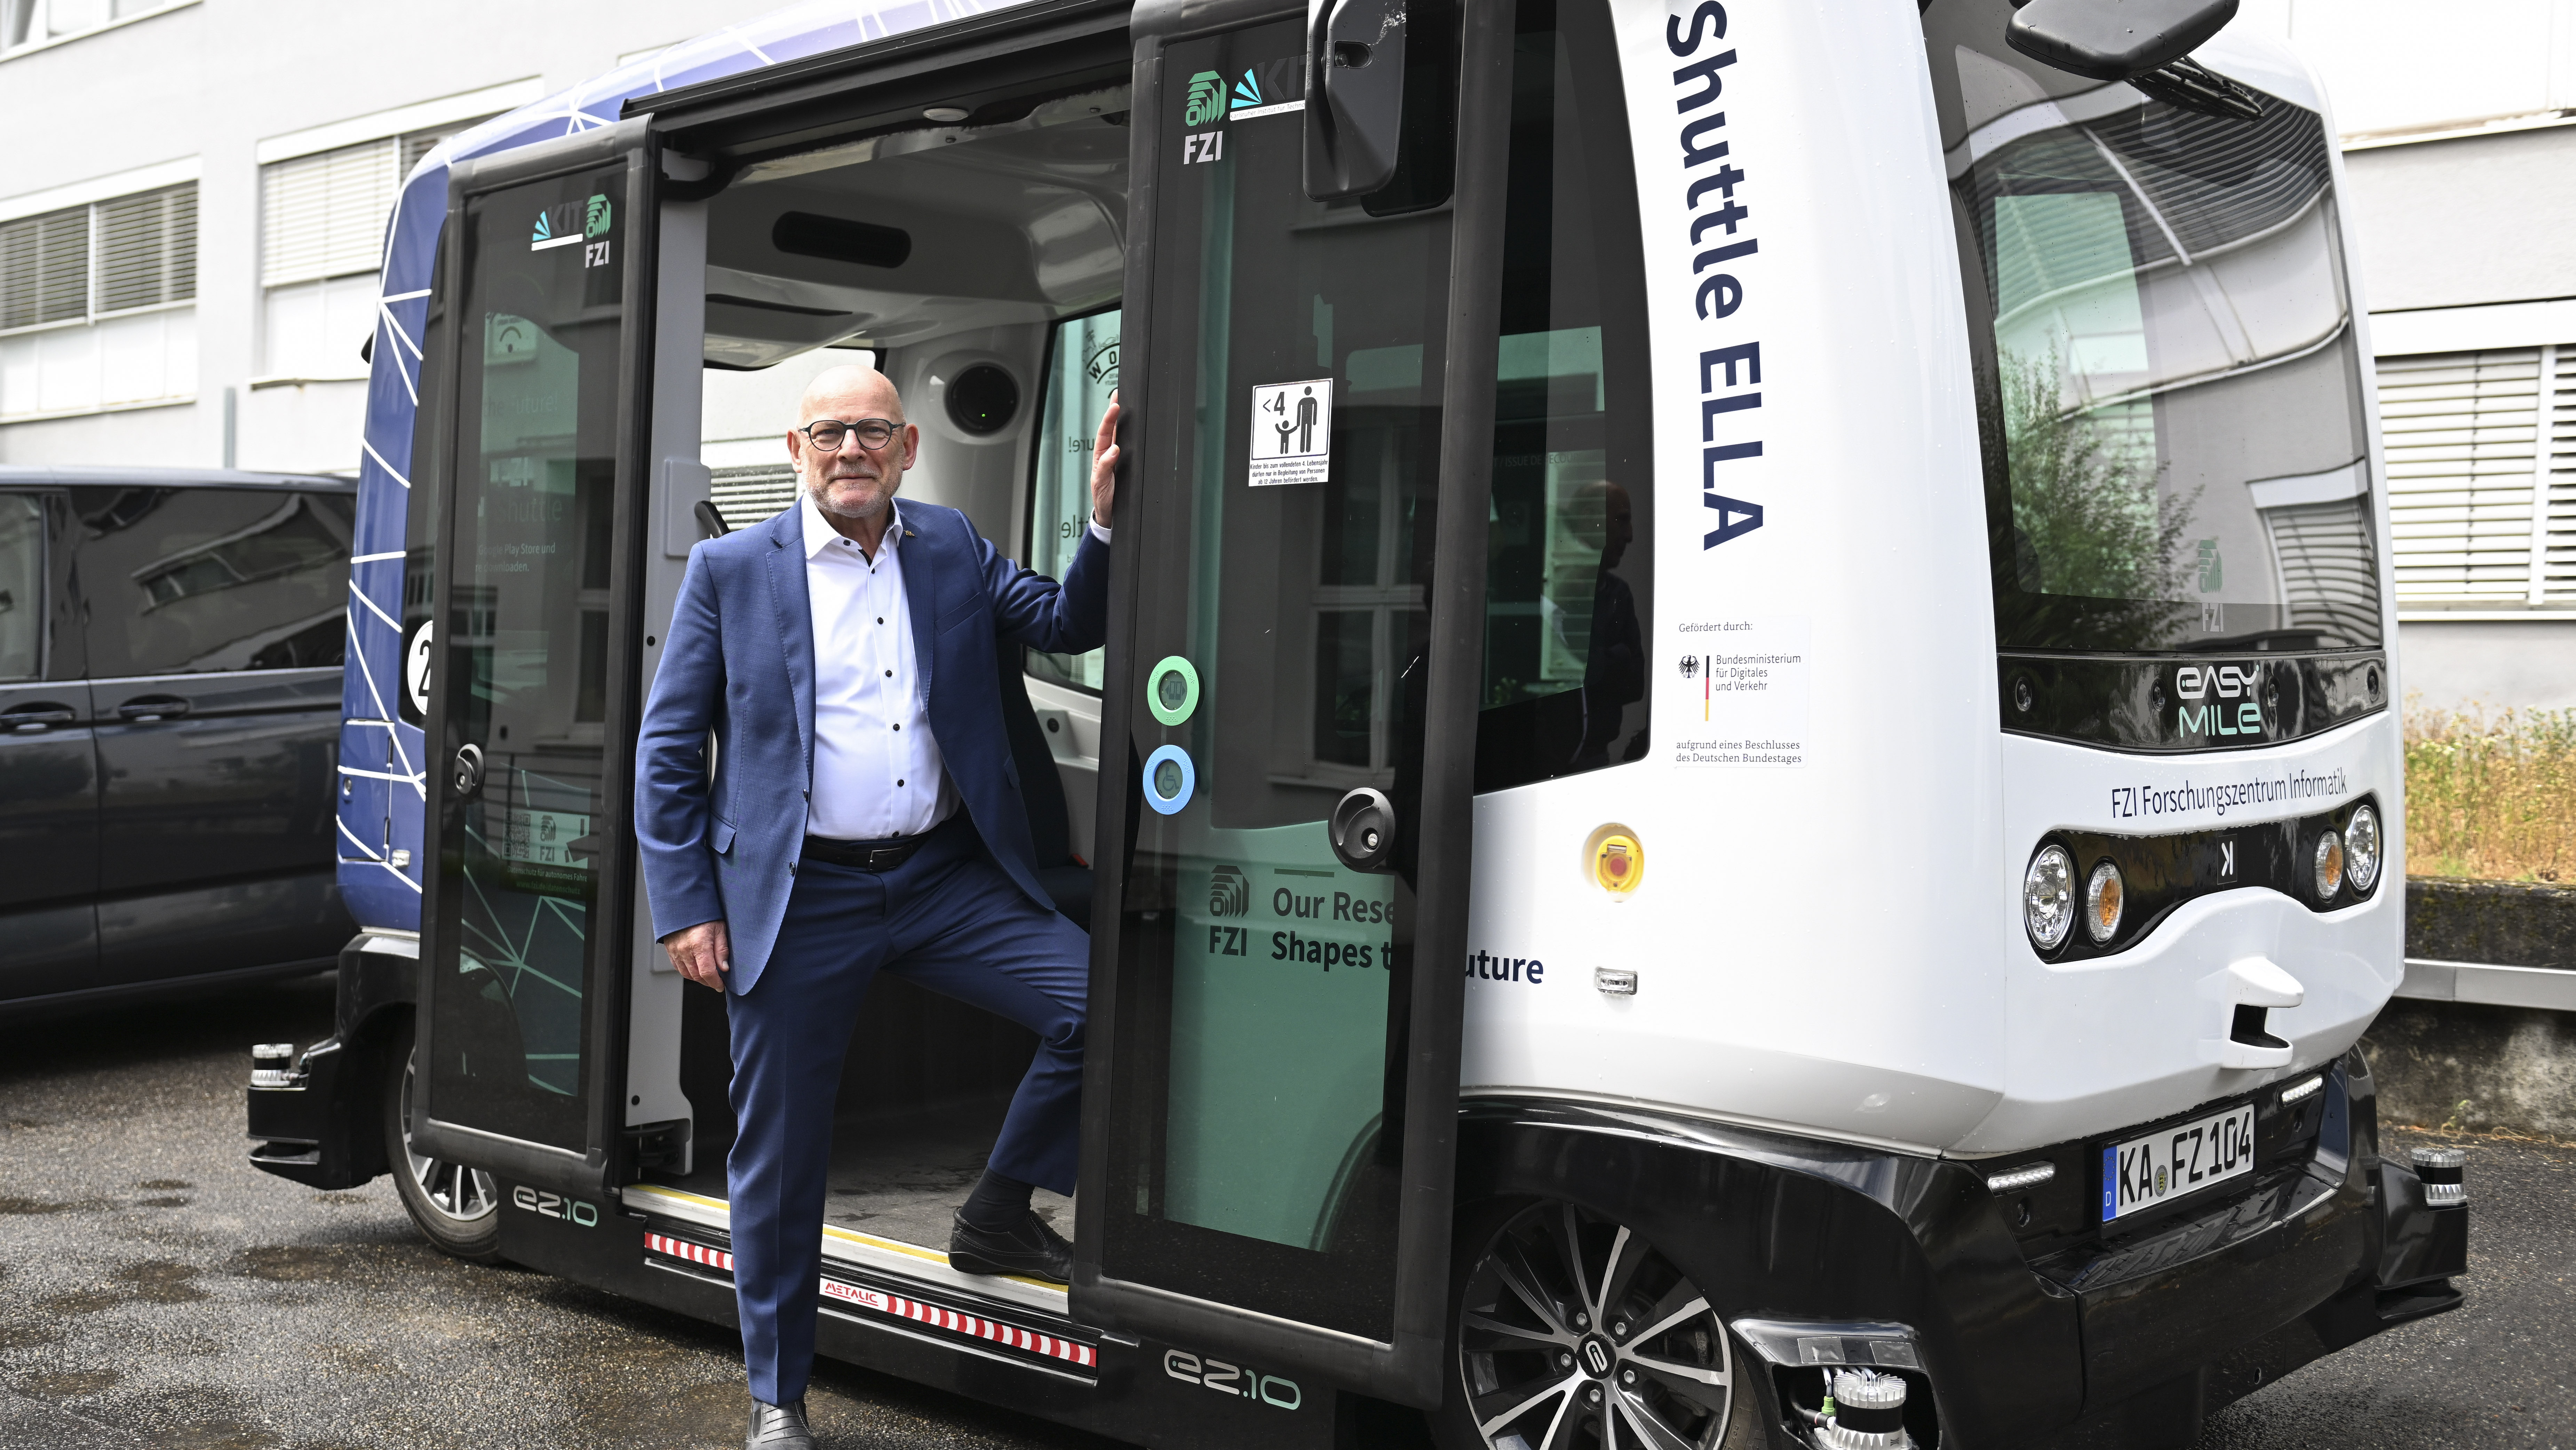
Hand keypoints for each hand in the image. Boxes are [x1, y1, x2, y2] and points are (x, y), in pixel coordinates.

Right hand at [664, 920, 730, 989]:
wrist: (684, 903)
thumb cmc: (704, 913)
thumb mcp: (719, 928)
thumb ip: (722, 949)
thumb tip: (724, 968)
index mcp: (699, 944)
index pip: (707, 972)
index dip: (715, 982)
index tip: (721, 986)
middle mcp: (685, 949)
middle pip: (696, 976)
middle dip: (708, 982)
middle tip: (717, 981)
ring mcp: (675, 950)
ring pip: (686, 974)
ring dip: (698, 978)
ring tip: (707, 976)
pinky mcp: (670, 950)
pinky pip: (678, 967)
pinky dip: (687, 972)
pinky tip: (696, 969)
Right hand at [1089, 391, 1120, 529]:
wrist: (1109, 514)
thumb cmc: (1117, 492)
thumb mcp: (1122, 473)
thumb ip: (1121, 459)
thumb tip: (1124, 445)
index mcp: (1108, 453)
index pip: (1110, 430)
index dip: (1112, 414)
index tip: (1118, 399)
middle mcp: (1103, 458)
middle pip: (1105, 432)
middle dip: (1109, 415)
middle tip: (1116, 400)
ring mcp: (1101, 468)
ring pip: (1103, 445)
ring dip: (1107, 428)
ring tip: (1113, 413)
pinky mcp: (1101, 481)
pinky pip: (1103, 469)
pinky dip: (1108, 459)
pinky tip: (1114, 450)